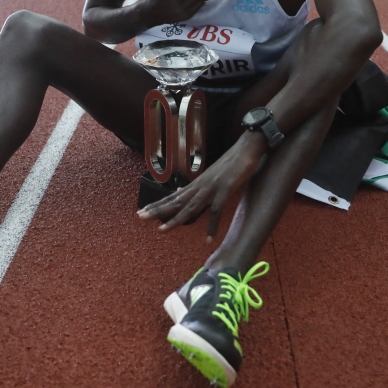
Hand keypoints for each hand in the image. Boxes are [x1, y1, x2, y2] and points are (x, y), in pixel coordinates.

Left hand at [137, 133, 266, 239]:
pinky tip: (208, 240)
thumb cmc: (232, 162)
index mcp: (197, 184)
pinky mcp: (225, 190)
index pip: (173, 196)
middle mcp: (200, 186)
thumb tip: (180, 192)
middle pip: (176, 201)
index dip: (158, 204)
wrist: (248, 148)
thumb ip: (197, 187)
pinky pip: (216, 211)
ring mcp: (212, 188)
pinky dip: (212, 226)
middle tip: (139, 217)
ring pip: (190, 206)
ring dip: (176, 219)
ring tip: (162, 230)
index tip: (142, 211)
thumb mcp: (211, 175)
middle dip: (158, 210)